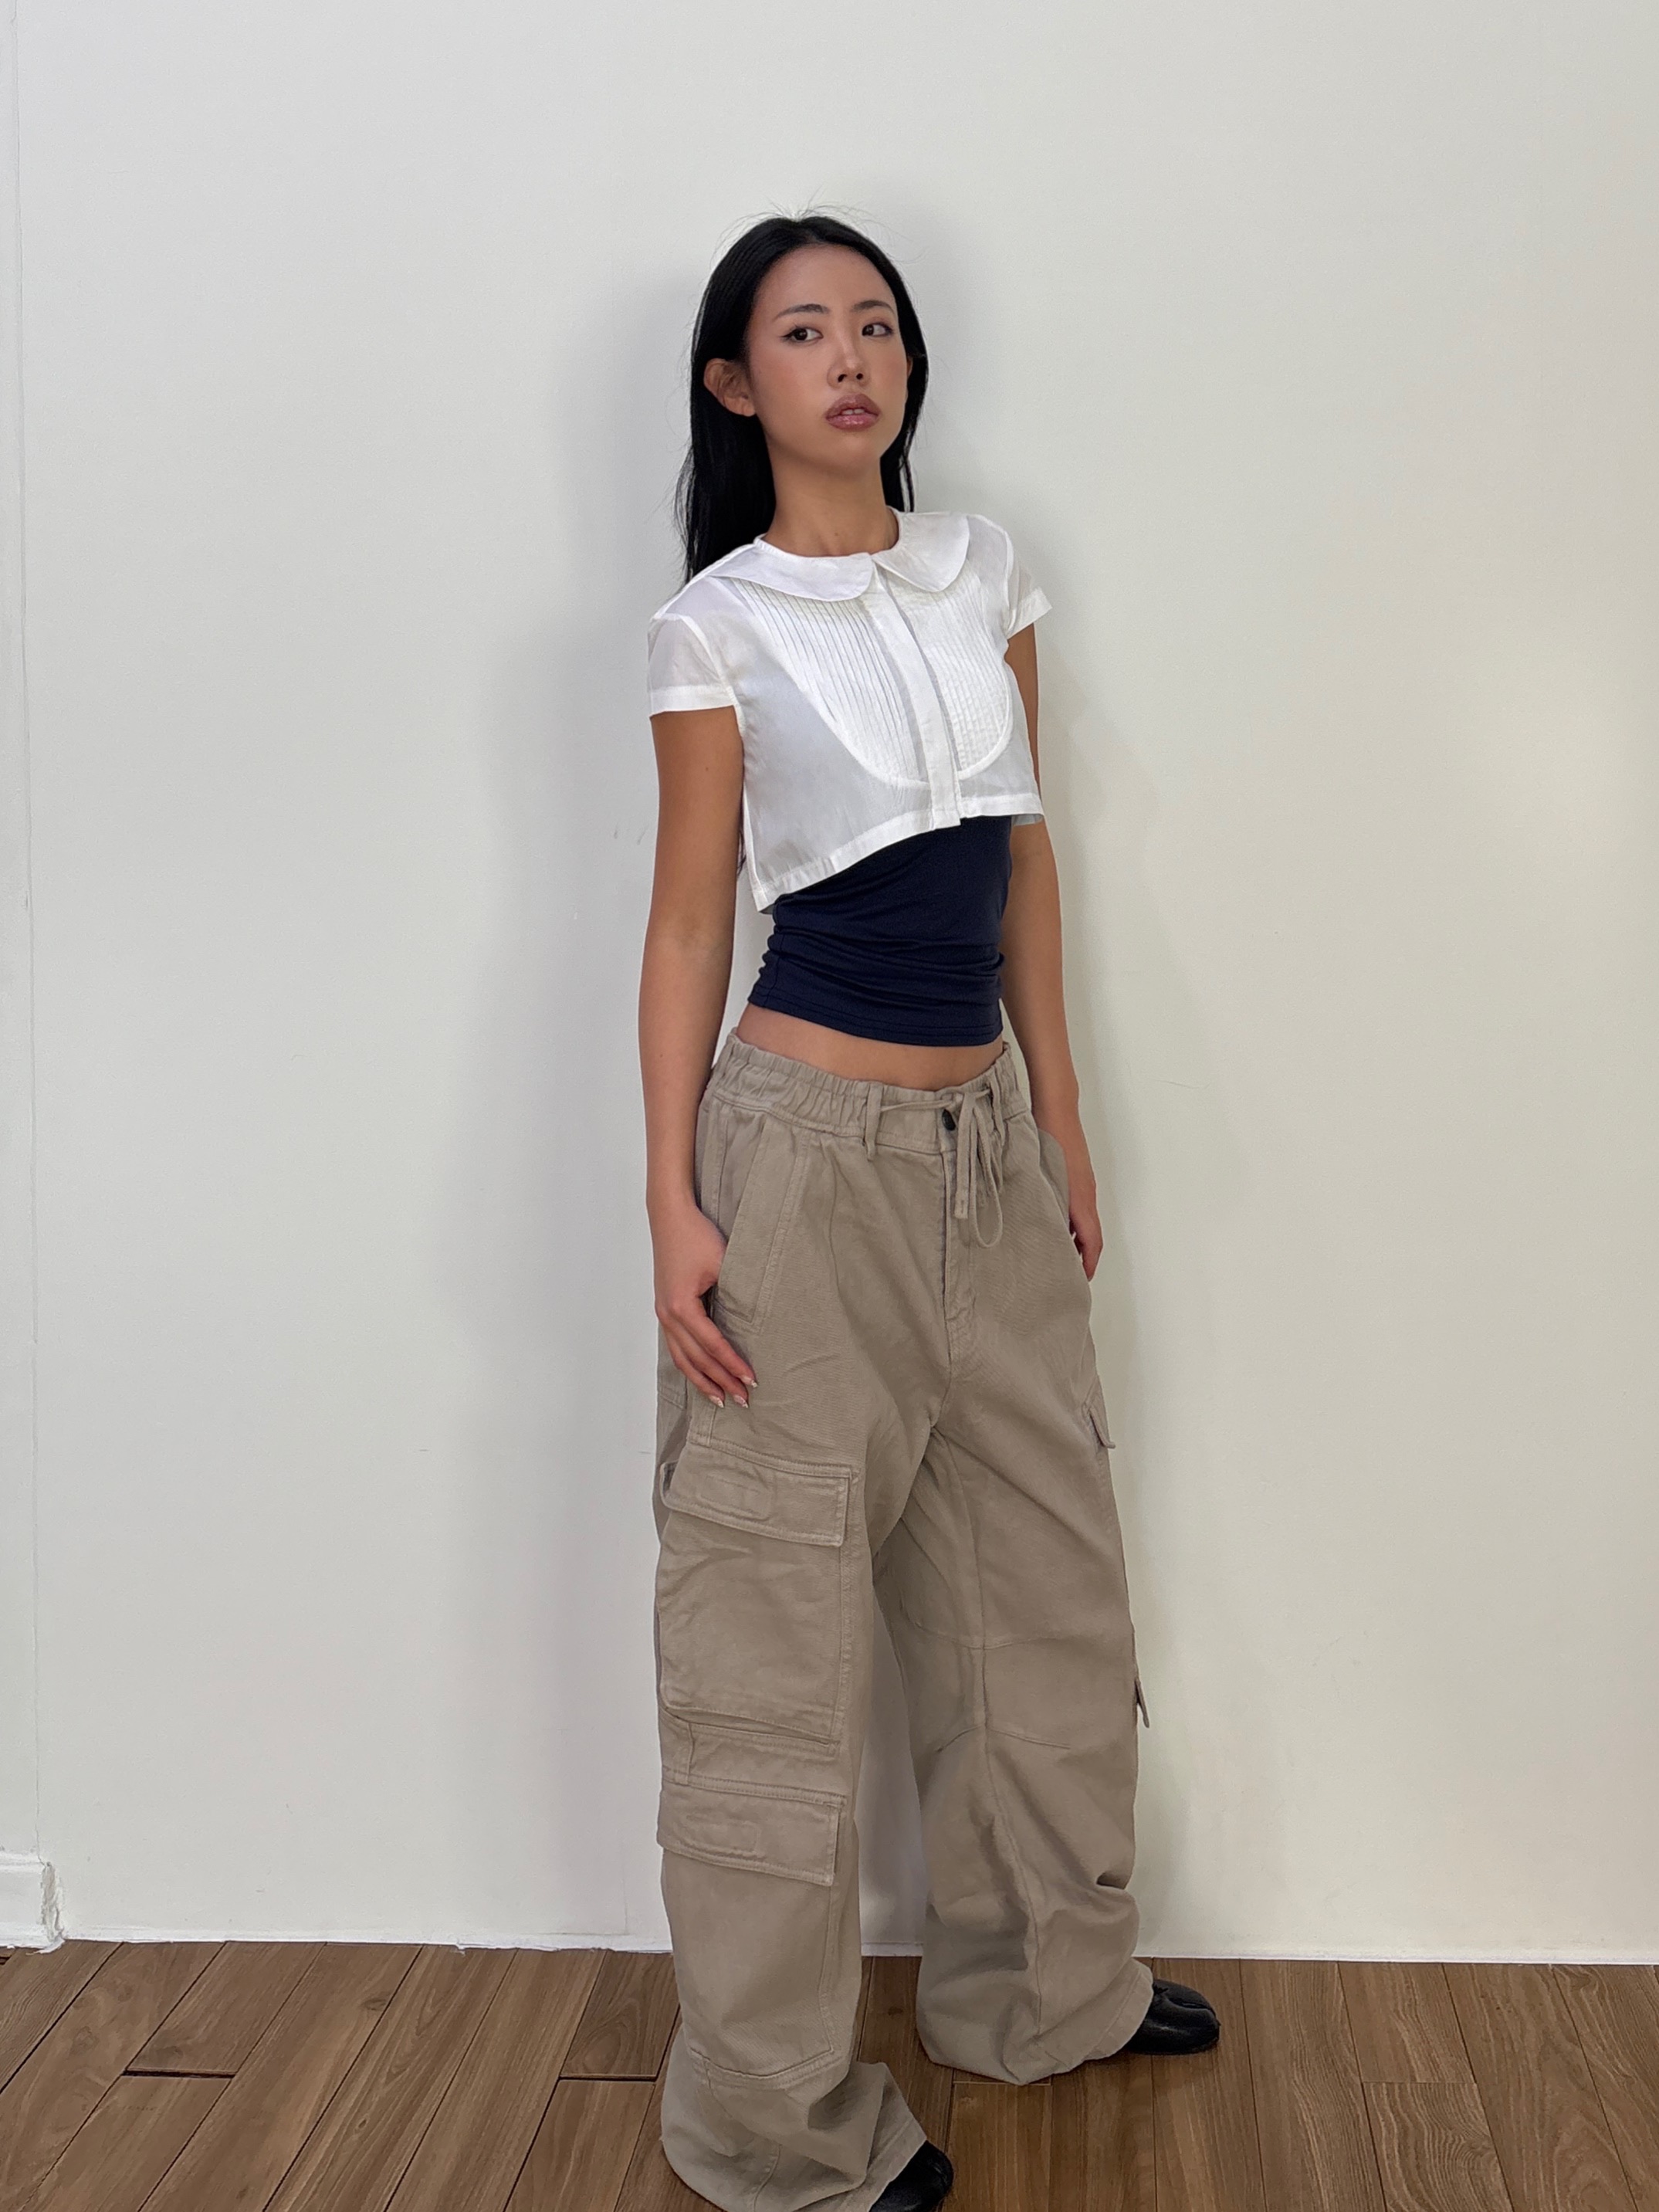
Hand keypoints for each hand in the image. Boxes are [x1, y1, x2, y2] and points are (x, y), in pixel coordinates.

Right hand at [652, 1198, 757, 1407]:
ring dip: (702, 1380)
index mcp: (681, 1307)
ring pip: (682, 1358)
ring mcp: (663, 1314)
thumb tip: (754, 1324)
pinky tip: (702, 1375)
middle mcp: (668, 1315)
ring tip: (720, 1399)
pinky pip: (676, 1346)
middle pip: (696, 1359)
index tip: (751, 1380)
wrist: (670, 1216)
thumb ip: (735, 1294)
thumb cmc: (697, 1236)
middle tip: (742, 1400)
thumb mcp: (723, 1263)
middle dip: (720, 1381)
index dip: (732, 1365)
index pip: (712, 1345)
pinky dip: (690, 1364)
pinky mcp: (665, 1308)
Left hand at [1042, 1113, 1104, 1279]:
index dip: (1088, 1263)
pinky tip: (1054, 1221)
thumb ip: (1046, 1206)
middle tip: (1067, 1273)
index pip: (1092, 1241)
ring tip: (1059, 1253)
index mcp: (1081, 1199)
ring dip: (1078, 1239)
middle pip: (1092, 1234)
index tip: (1080, 1279)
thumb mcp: (1044, 1178)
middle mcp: (1086, 1194)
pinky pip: (1080, 1206)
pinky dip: (1073, 1222)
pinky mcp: (1078, 1175)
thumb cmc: (1049, 1139)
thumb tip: (1044, 1231)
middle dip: (1084, 1256)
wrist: (1057, 1109)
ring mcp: (1084, 1184)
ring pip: (1085, 1220)